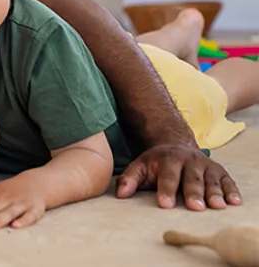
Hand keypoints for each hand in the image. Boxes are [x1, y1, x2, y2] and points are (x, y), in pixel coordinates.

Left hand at [115, 144, 241, 210]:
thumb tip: (119, 194)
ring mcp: (205, 165)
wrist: (176, 146)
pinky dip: (231, 191)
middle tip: (195, 207)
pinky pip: (227, 181)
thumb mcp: (140, 166)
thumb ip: (129, 179)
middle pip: (191, 178)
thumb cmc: (156, 163)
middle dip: (193, 193)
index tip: (165, 204)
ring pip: (211, 180)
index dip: (166, 190)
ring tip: (216, 206)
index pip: (167, 176)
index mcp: (168, 159)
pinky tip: (234, 202)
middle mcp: (189, 161)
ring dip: (214, 193)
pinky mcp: (219, 171)